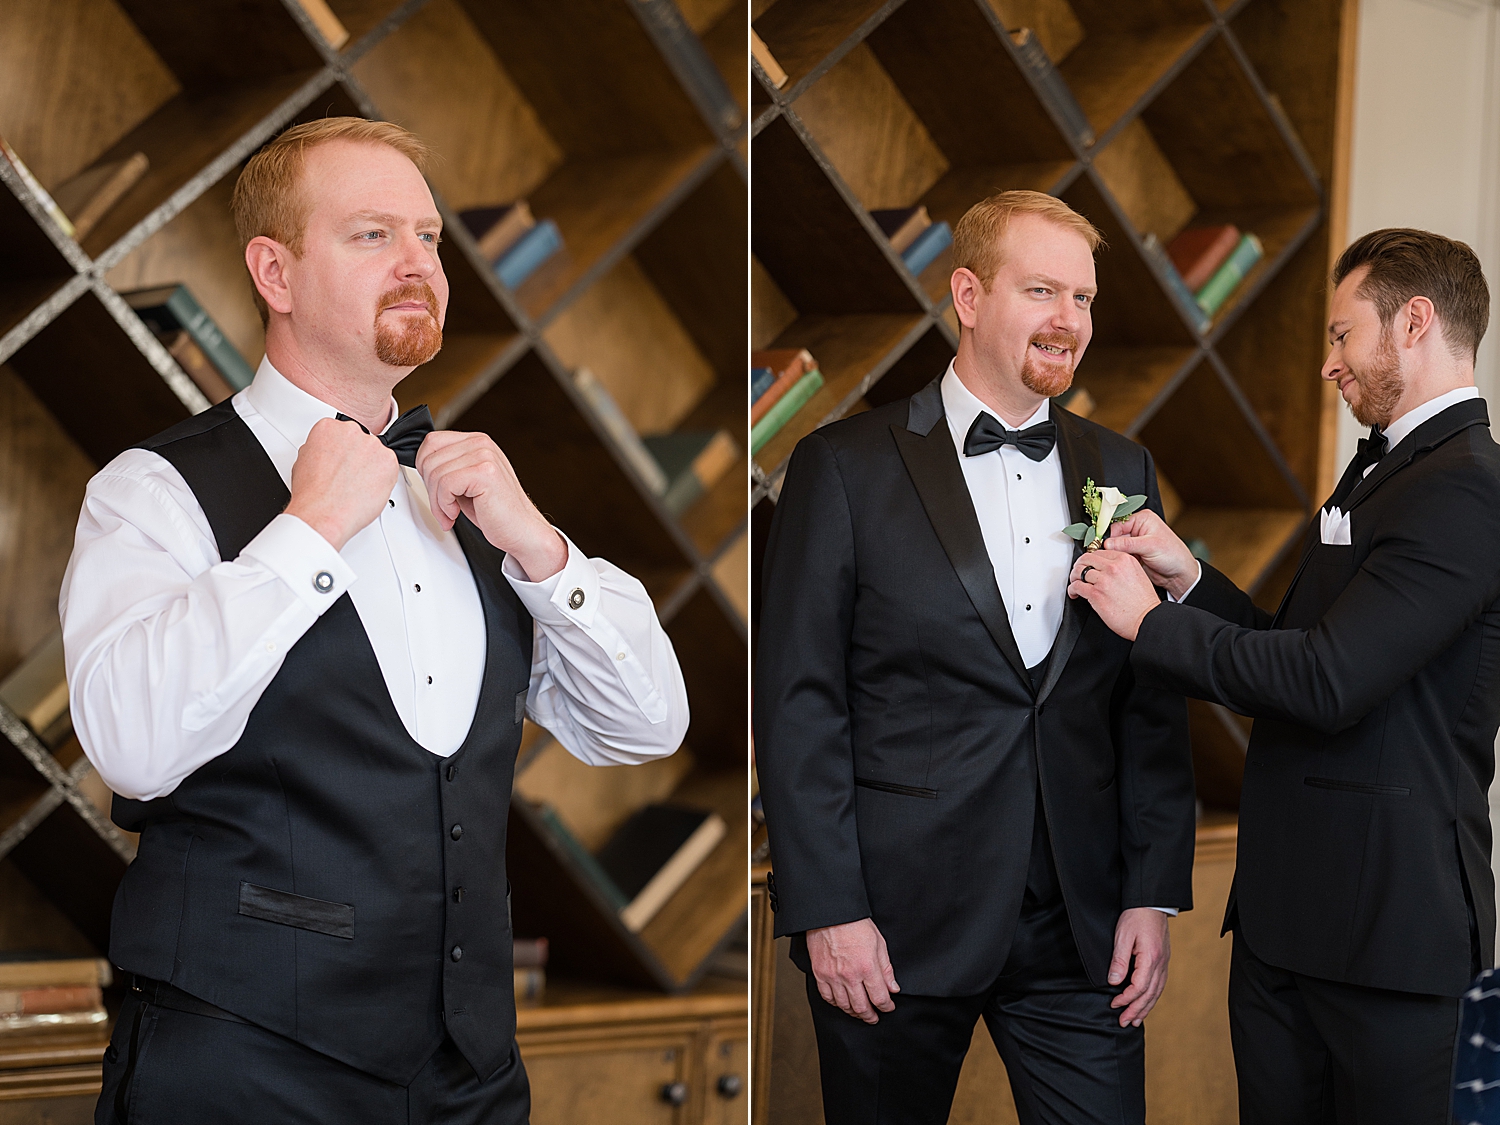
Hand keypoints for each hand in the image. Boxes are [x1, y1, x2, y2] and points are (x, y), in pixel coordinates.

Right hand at [285, 417, 399, 549]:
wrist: (324, 513)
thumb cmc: (313, 493)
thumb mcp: (303, 460)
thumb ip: (320, 448)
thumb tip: (327, 452)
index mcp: (328, 427)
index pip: (342, 433)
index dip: (343, 451)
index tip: (342, 461)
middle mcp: (352, 431)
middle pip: (361, 442)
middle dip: (358, 458)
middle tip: (350, 476)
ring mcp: (372, 444)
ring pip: (377, 454)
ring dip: (372, 468)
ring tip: (357, 486)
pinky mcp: (389, 460)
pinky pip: (390, 467)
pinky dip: (384, 478)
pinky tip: (369, 488)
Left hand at [414, 430, 565, 580]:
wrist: (522, 531)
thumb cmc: (496, 511)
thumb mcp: (465, 483)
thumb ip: (447, 468)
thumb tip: (420, 465)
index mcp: (476, 442)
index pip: (432, 442)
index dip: (424, 468)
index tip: (435, 490)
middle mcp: (481, 444)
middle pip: (429, 457)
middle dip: (429, 488)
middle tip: (442, 507)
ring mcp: (484, 455)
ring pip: (435, 473)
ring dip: (437, 501)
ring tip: (450, 514)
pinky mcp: (485, 473)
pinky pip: (445, 485)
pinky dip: (444, 505)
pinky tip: (456, 514)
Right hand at [806, 917, 899, 1023]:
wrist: (831, 913)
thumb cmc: (855, 923)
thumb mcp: (879, 943)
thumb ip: (886, 969)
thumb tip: (893, 988)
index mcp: (867, 967)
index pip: (880, 998)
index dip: (887, 1007)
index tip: (889, 1007)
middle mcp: (850, 976)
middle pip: (862, 1007)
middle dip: (871, 1016)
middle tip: (875, 1017)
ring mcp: (833, 976)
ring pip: (844, 1006)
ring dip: (854, 1013)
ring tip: (860, 1013)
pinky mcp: (820, 974)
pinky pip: (828, 997)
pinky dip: (836, 1004)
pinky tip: (843, 1003)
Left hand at [1067, 551, 1158, 640]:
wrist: (1146, 618)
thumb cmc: (1144, 602)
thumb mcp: (1137, 575)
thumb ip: (1122, 567)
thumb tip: (1106, 567)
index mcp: (1124, 560)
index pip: (1099, 553)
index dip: (1090, 559)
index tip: (1088, 565)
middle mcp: (1113, 567)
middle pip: (1086, 559)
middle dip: (1079, 566)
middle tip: (1077, 573)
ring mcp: (1103, 580)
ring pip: (1079, 571)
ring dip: (1074, 578)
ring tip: (1075, 583)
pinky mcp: (1096, 594)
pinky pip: (1076, 586)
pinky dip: (1072, 589)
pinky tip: (1075, 593)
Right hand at [1105, 510, 1197, 600]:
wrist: (1179, 574)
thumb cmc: (1173, 555)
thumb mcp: (1150, 546)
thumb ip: (1127, 544)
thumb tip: (1108, 543)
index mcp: (1143, 519)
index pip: (1118, 524)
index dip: (1110, 535)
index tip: (1104, 545)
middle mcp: (1138, 529)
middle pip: (1115, 535)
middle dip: (1112, 546)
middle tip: (1110, 555)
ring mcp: (1135, 542)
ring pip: (1116, 547)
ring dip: (1116, 554)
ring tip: (1120, 560)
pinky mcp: (1133, 553)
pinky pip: (1120, 555)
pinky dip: (1119, 560)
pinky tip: (1123, 564)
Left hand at [1109, 907, 1170, 1026]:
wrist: (1152, 903)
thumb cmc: (1136, 916)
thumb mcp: (1122, 936)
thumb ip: (1119, 960)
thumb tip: (1114, 982)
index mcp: (1151, 958)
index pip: (1139, 987)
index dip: (1126, 999)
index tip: (1114, 1004)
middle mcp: (1161, 964)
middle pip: (1150, 994)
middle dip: (1136, 1010)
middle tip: (1124, 1022)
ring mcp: (1164, 963)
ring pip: (1157, 992)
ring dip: (1146, 1008)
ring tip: (1135, 1020)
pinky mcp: (1164, 961)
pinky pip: (1159, 985)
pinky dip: (1152, 998)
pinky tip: (1146, 1003)